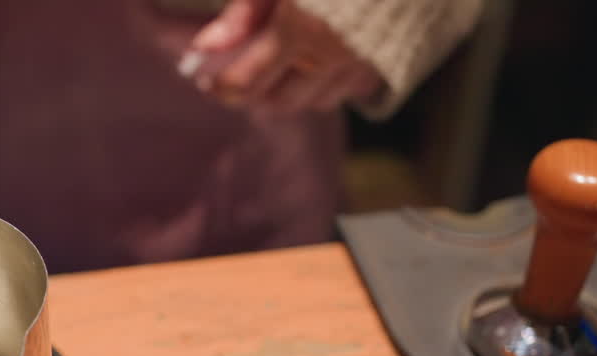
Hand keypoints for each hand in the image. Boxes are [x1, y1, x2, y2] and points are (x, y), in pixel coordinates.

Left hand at [179, 0, 383, 112]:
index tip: (207, 80)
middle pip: (280, 102)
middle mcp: (334, 55)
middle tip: (235, 79)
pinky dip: (330, 85)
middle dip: (253, 96)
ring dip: (291, 94)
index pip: (248, 81)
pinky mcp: (390, 59)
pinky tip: (318, 63)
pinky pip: (351, 90)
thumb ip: (243, 12)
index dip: (222, 86)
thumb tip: (206, 46)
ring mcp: (365, 61)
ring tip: (275, 71)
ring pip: (317, 102)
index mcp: (302, 30)